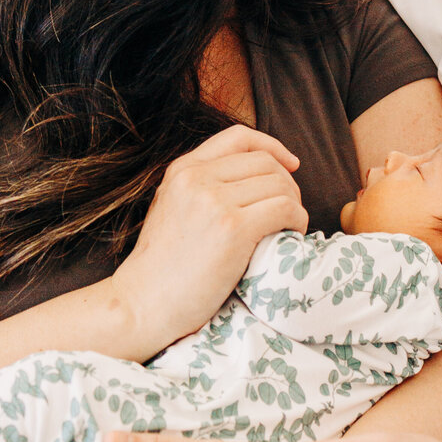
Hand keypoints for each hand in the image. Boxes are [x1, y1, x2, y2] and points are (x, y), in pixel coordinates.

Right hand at [112, 125, 308, 348]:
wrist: (142, 304)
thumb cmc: (162, 267)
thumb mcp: (171, 208)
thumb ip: (200, 186)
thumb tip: (250, 179)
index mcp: (182, 170)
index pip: (239, 137)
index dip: (272, 147)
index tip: (290, 165)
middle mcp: (197, 178)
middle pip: (266, 162)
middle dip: (288, 184)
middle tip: (290, 211)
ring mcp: (214, 201)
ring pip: (280, 184)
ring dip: (295, 205)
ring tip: (290, 227)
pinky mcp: (232, 228)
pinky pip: (284, 209)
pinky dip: (298, 220)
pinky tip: (292, 235)